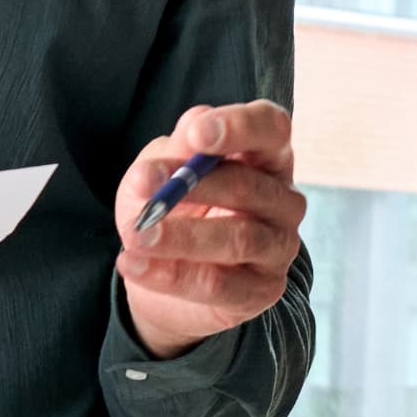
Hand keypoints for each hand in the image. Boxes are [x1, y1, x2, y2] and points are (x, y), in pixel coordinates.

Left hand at [113, 101, 306, 359]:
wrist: (164, 278)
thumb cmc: (172, 209)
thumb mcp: (162, 171)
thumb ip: (175, 151)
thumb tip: (189, 133)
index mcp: (266, 156)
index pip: (272, 128)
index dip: (240, 127)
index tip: (197, 134)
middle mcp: (284, 198)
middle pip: (248, 185)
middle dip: (192, 185)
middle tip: (143, 185)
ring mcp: (280, 246)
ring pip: (239, 238)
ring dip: (180, 236)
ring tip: (135, 233)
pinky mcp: (264, 290)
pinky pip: (219, 284)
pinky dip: (170, 275)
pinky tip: (132, 264)